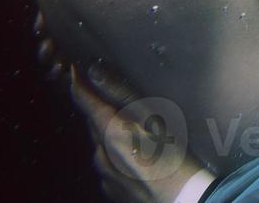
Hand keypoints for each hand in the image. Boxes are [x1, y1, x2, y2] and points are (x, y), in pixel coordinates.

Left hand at [69, 62, 200, 202]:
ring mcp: (105, 176)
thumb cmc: (175, 155)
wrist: (183, 200)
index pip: (83, 101)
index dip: (78, 83)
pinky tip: (134, 154)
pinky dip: (115, 155)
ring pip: (100, 146)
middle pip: (92, 123)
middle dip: (96, 109)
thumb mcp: (154, 116)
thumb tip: (93, 71)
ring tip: (128, 126)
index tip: (75, 69)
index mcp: (109, 132)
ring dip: (107, 133)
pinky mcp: (113, 191)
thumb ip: (122, 93)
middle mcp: (100, 155)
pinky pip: (108, 166)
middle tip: (109, 95)